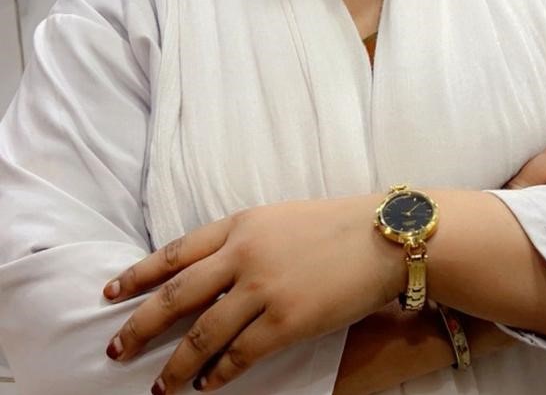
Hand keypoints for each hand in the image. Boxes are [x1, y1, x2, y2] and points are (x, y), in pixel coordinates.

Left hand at [103, 195, 403, 393]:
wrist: (383, 235)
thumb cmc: (335, 225)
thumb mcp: (279, 219)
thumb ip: (244, 240)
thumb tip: (212, 271)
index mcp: (240, 224)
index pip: (176, 252)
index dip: (139, 274)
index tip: (112, 292)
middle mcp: (243, 254)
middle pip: (177, 294)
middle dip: (141, 325)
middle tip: (116, 349)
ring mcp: (263, 287)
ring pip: (202, 332)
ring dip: (176, 364)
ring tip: (159, 386)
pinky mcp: (286, 320)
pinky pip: (240, 354)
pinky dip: (219, 373)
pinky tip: (208, 386)